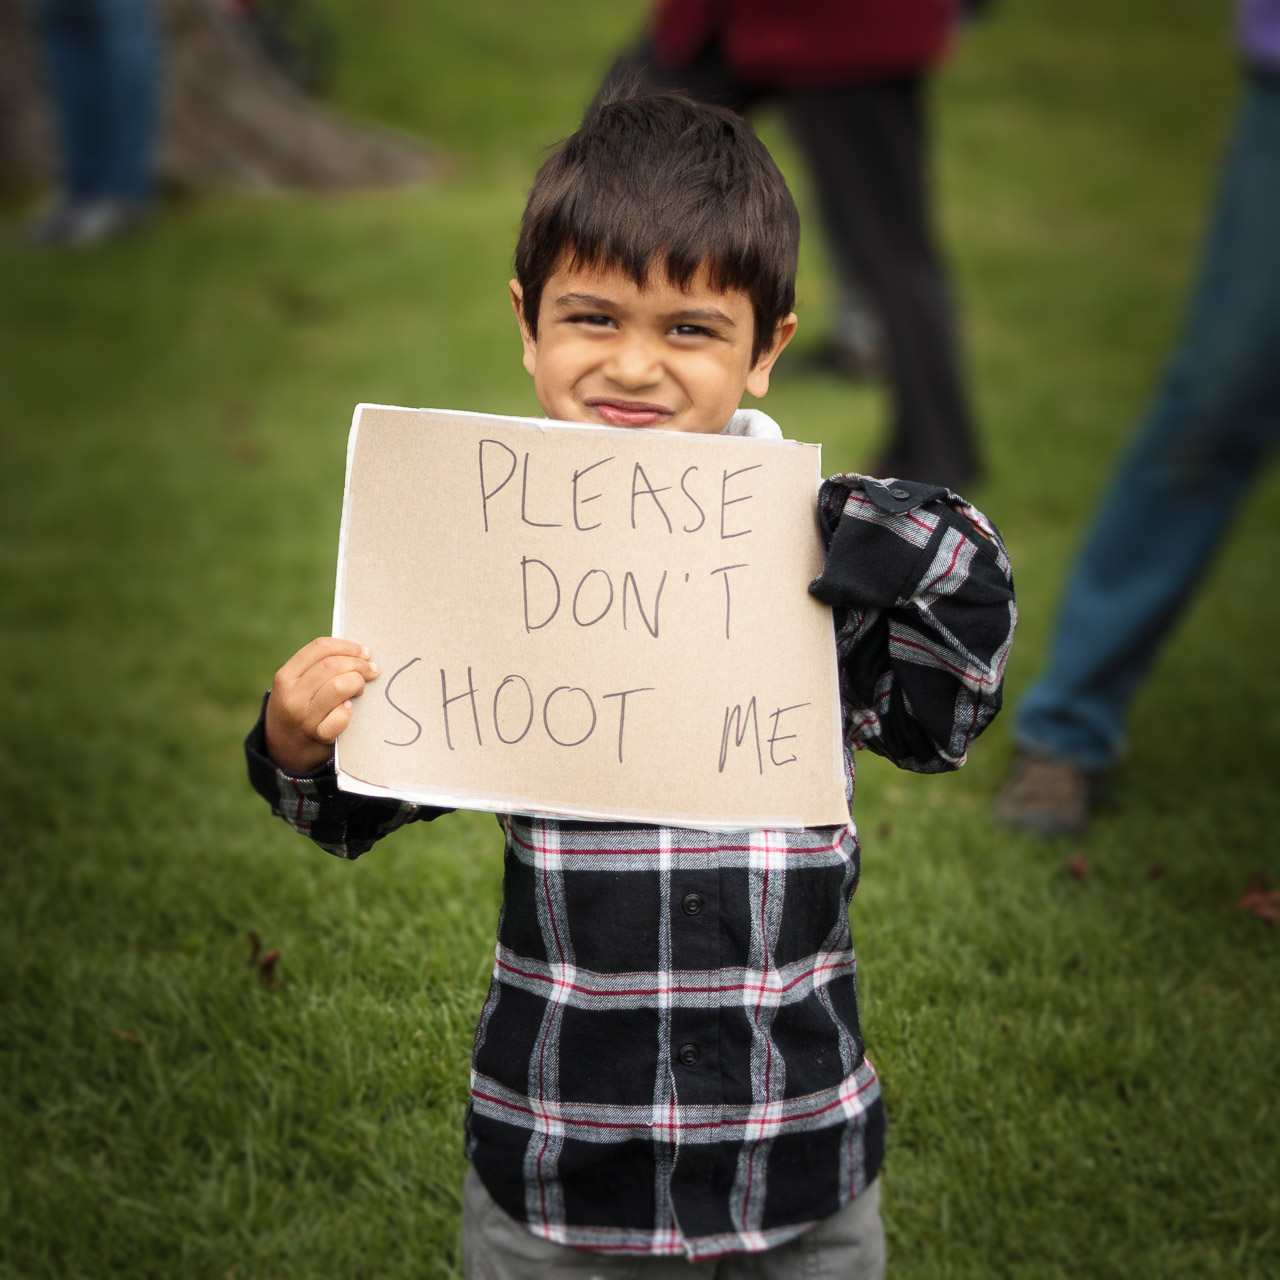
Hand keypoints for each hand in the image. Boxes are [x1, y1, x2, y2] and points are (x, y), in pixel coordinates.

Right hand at [263, 637, 380, 773]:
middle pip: (332, 665)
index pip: (320, 648)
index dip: (347, 646)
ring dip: (357, 683)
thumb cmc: (297, 708)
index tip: (364, 652)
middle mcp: (292, 695)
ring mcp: (304, 716)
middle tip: (371, 670)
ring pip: (338, 686)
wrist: (282, 748)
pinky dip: (349, 710)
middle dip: (359, 664)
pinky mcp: (318, 735)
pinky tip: (350, 708)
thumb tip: (358, 653)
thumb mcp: (294, 685)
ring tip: (360, 688)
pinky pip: (341, 716)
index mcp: (286, 676)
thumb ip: (316, 668)